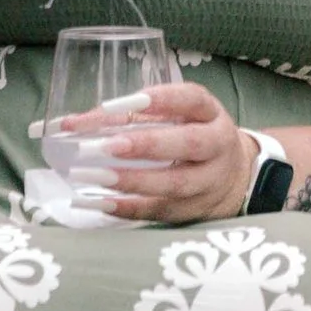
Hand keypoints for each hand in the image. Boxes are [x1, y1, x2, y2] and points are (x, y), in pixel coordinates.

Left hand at [52, 79, 253, 223]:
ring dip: (133, 180)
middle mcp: (217, 146)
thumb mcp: (175, 118)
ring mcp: (209, 182)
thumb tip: (76, 124)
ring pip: (175, 183)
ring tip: (94, 175)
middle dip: (146, 144)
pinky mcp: (193, 210)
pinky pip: (160, 211)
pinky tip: (101, 202)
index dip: (161, 99)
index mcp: (210, 114)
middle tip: (107, 146)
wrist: (233, 178)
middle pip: (189, 144)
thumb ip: (131, 116)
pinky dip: (129, 208)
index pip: (192, 100)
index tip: (125, 102)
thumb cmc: (192, 138)